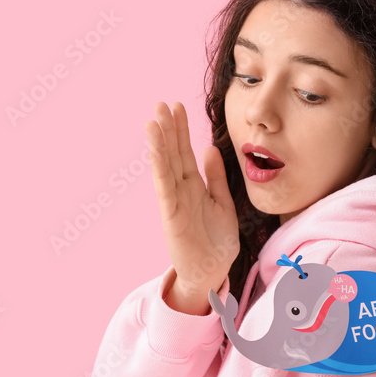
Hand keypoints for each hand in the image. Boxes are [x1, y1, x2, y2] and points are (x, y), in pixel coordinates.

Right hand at [146, 101, 238, 298]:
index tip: (177, 107)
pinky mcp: (171, 216)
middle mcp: (181, 191)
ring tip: (153, 120)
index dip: (182, 130)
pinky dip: (159, 169)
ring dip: (159, 144)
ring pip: (165, 167)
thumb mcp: (222, 202)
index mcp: (194, 186)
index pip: (186, 152)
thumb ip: (215, 177)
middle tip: (161, 103)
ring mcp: (174, 202)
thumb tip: (210, 149)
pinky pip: (165, 189)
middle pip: (173, 154)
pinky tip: (155, 151)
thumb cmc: (216, 241)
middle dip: (168, 129)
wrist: (211, 273)